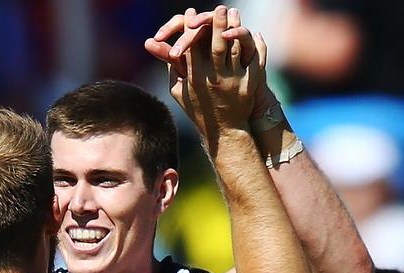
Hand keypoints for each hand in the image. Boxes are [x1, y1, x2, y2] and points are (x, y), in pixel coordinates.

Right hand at [146, 6, 265, 136]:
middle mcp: (213, 78)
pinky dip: (255, 43)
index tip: (190, 13)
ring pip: (234, 48)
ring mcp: (232, 81)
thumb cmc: (196, 109)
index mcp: (193, 78)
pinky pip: (253, 58)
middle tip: (218, 7)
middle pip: (215, 44)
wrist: (223, 131)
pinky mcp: (249, 84)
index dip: (190, 28)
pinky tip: (253, 32)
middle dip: (216, 23)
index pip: (191, 46)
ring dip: (235, 27)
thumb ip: (169, 65)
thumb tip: (149, 43)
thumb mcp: (178, 89)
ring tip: (234, 13)